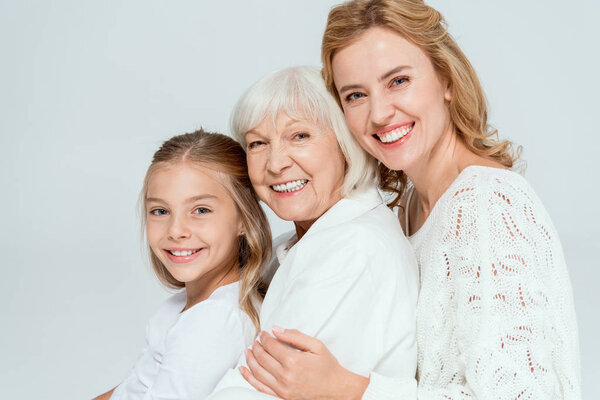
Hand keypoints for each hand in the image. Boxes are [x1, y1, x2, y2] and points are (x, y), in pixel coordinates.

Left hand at [239, 327, 368, 399]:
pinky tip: (243, 370)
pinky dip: (249, 378)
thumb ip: (295, 336)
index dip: (265, 337)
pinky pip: (260, 388)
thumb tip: (276, 329)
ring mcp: (282, 389)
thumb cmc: (328, 366)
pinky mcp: (281, 397)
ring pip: (258, 372)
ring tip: (248, 351)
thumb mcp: (316, 346)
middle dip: (256, 347)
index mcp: (293, 361)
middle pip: (262, 358)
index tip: (263, 333)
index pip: (271, 346)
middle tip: (255, 341)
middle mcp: (285, 376)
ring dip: (250, 360)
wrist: (337, 390)